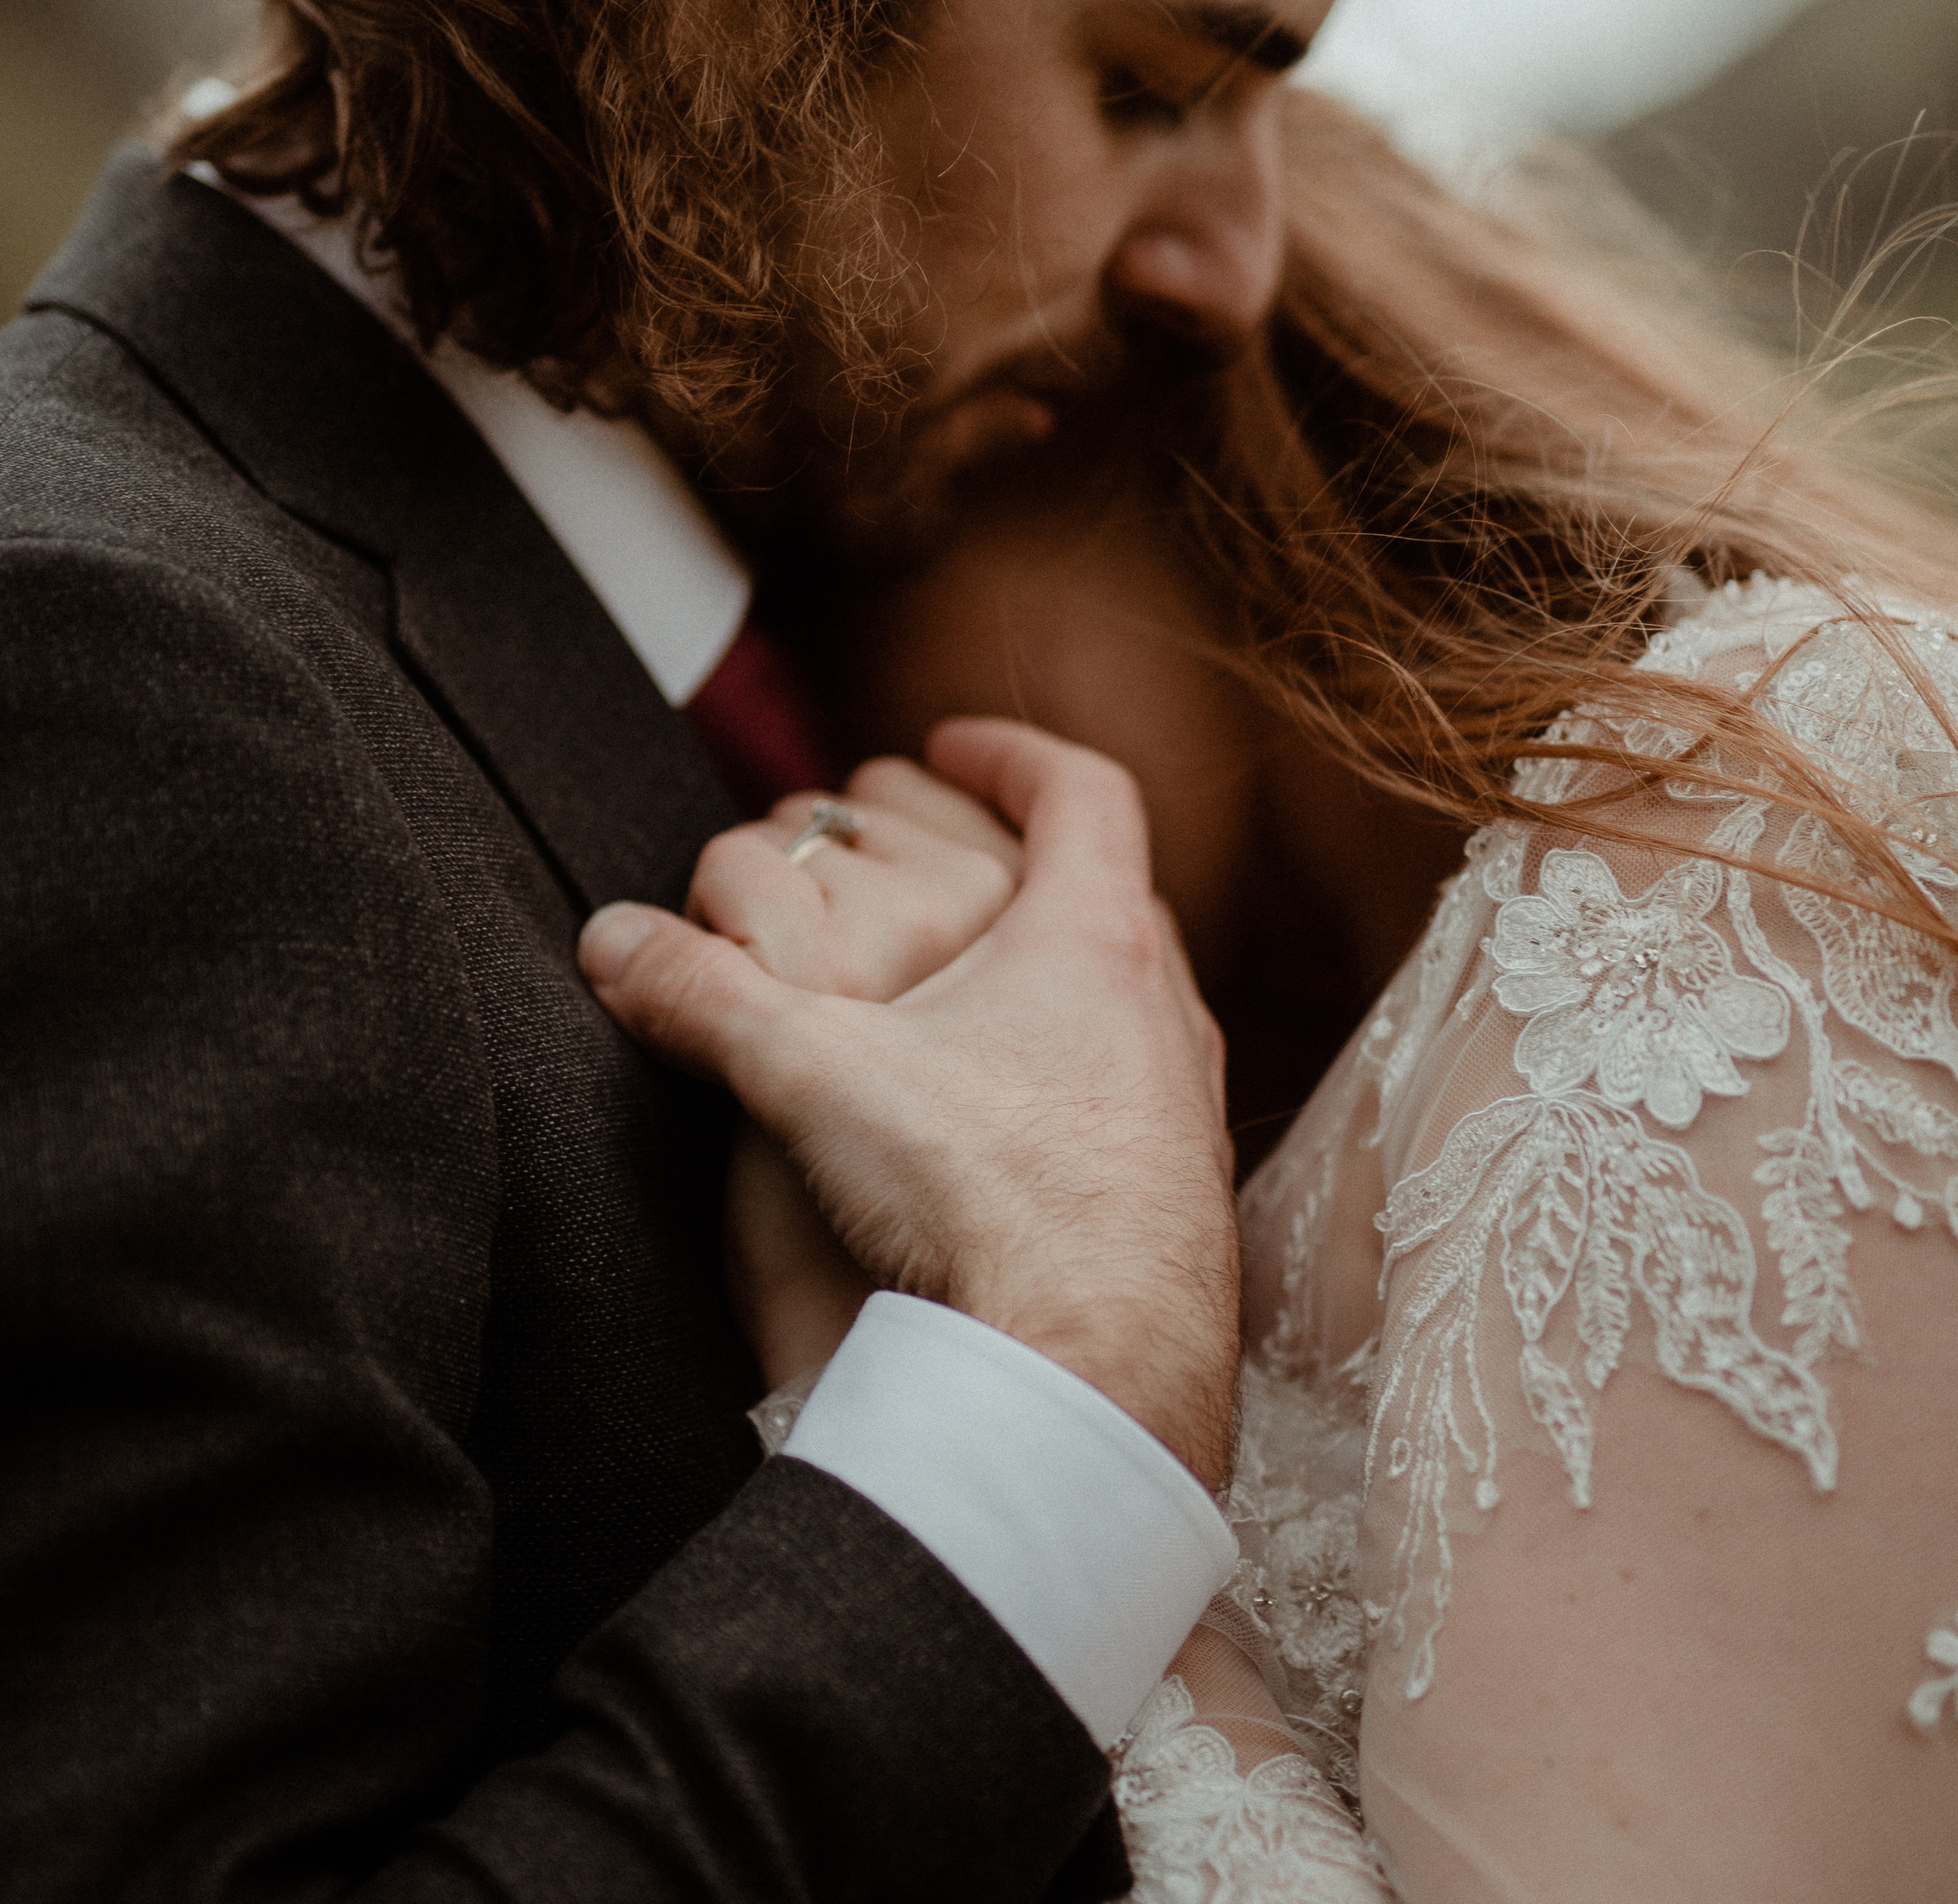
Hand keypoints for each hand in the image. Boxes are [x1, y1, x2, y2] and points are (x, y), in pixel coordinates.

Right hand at [580, 720, 1240, 1489]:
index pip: (1083, 793)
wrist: (1100, 1376)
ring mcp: (1185, 1107)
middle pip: (1104, 884)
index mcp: (1097, 942)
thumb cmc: (990, 1201)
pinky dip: (1066, 1070)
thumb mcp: (815, 1077)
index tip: (947, 745)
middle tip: (933, 856)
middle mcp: (1166, 1009)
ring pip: (1126, 995)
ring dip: (1045, 968)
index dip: (1013, 754)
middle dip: (1010, 855)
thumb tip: (608, 941)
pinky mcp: (1180, 1198)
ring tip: (960, 980)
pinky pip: (1130, 1095)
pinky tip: (1002, 1117)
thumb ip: (703, 999)